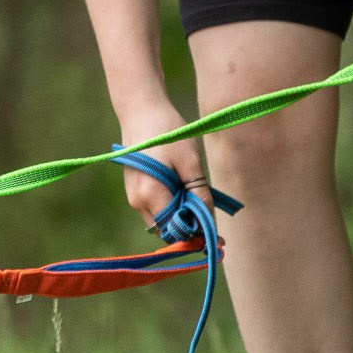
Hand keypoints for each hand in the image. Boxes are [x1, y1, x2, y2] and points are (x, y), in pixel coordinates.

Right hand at [114, 97, 207, 226]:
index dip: (197, 238)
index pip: (177, 230)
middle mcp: (138, 201)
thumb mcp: (190, 162)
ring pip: (162, 222)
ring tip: (200, 204)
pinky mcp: (134, 190)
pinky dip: (172, 209)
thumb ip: (198, 193)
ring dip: (181, 219)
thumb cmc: (167, 132)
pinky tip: (186, 194)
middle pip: (168, 230)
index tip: (218, 241)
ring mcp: (133, 197)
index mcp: (150, 195)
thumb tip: (208, 221)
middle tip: (214, 223)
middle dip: (190, 230)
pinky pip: (156, 210)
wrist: (140, 110)